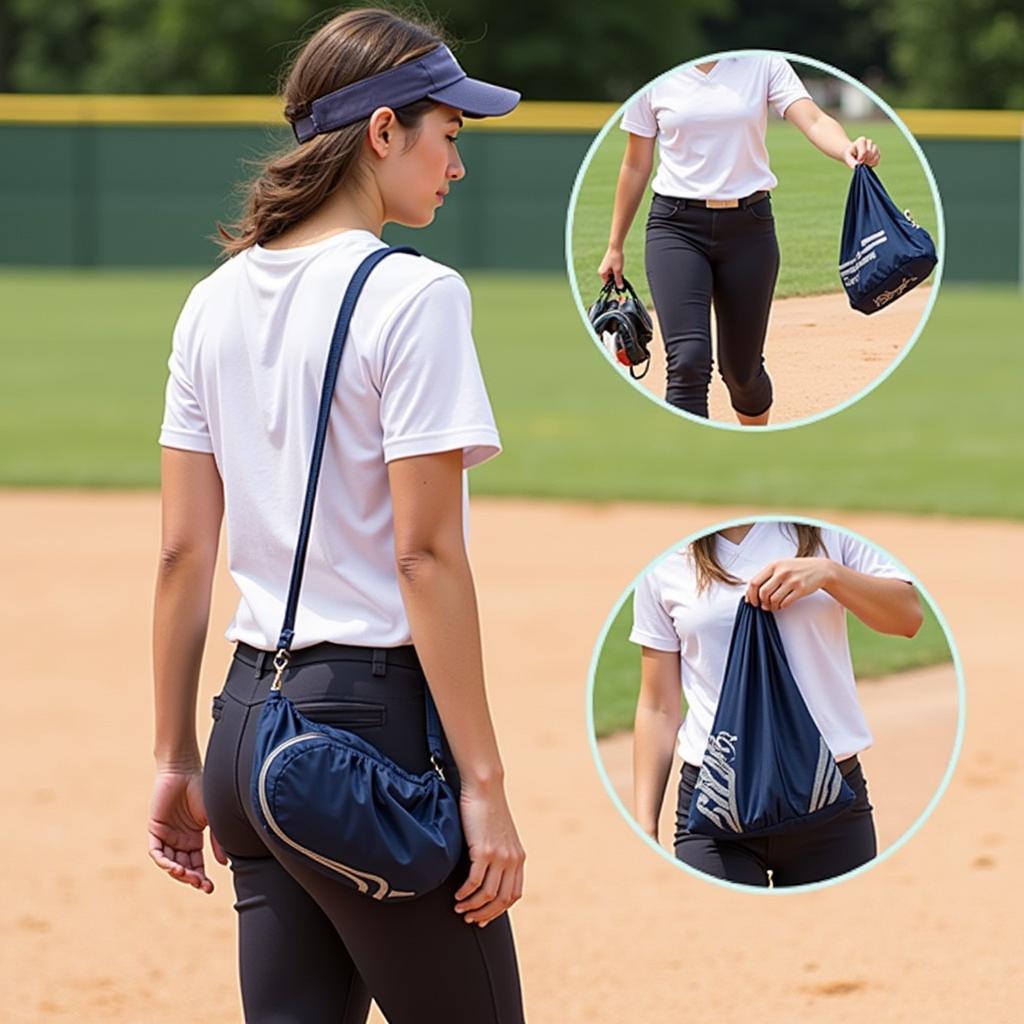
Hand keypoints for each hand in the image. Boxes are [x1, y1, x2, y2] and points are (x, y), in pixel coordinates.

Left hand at [148, 766, 226, 892]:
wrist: (185, 770)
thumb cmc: (203, 789)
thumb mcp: (213, 819)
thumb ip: (216, 841)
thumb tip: (222, 865)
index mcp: (195, 839)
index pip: (197, 864)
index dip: (202, 878)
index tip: (209, 889)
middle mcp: (180, 840)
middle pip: (184, 867)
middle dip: (191, 878)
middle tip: (200, 885)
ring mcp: (167, 836)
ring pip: (170, 862)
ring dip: (178, 872)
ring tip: (187, 875)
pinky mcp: (155, 830)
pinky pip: (157, 852)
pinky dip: (164, 862)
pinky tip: (174, 867)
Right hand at [453, 781, 524, 926]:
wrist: (485, 787)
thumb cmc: (487, 808)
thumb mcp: (500, 835)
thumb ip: (499, 854)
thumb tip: (487, 872)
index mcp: (518, 857)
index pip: (514, 894)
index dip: (498, 910)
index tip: (484, 917)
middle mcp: (512, 860)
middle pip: (502, 900)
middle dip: (485, 914)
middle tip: (470, 918)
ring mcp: (499, 856)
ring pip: (488, 895)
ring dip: (472, 906)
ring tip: (460, 908)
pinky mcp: (484, 850)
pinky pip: (474, 882)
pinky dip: (464, 893)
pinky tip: (457, 894)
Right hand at [598, 246, 624, 288]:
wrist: (615, 247)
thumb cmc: (616, 258)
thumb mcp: (618, 271)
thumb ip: (618, 280)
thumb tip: (620, 288)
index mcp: (602, 273)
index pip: (607, 283)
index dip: (614, 284)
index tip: (620, 284)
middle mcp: (601, 271)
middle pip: (610, 279)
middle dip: (616, 278)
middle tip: (621, 273)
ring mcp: (604, 267)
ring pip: (612, 275)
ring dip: (617, 273)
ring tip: (620, 267)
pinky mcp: (607, 264)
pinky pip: (612, 270)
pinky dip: (616, 269)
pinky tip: (619, 265)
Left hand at [745, 557, 834, 610]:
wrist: (821, 569)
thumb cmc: (798, 568)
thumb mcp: (781, 566)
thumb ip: (767, 576)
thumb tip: (753, 592)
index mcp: (774, 565)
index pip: (755, 582)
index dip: (750, 594)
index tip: (751, 601)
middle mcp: (782, 572)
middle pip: (763, 592)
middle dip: (760, 602)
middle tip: (762, 606)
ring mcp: (792, 580)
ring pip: (773, 599)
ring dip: (771, 606)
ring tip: (773, 606)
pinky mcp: (801, 589)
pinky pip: (785, 603)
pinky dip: (781, 607)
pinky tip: (782, 605)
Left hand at [845, 135, 879, 168]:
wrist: (853, 153)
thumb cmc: (850, 154)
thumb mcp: (848, 157)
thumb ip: (851, 161)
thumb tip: (857, 165)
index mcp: (861, 140)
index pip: (864, 151)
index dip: (861, 159)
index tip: (857, 160)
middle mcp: (869, 142)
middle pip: (870, 154)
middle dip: (865, 160)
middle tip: (860, 162)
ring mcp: (874, 146)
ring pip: (875, 156)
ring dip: (869, 162)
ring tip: (863, 163)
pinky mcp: (877, 152)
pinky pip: (877, 159)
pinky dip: (873, 163)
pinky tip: (868, 164)